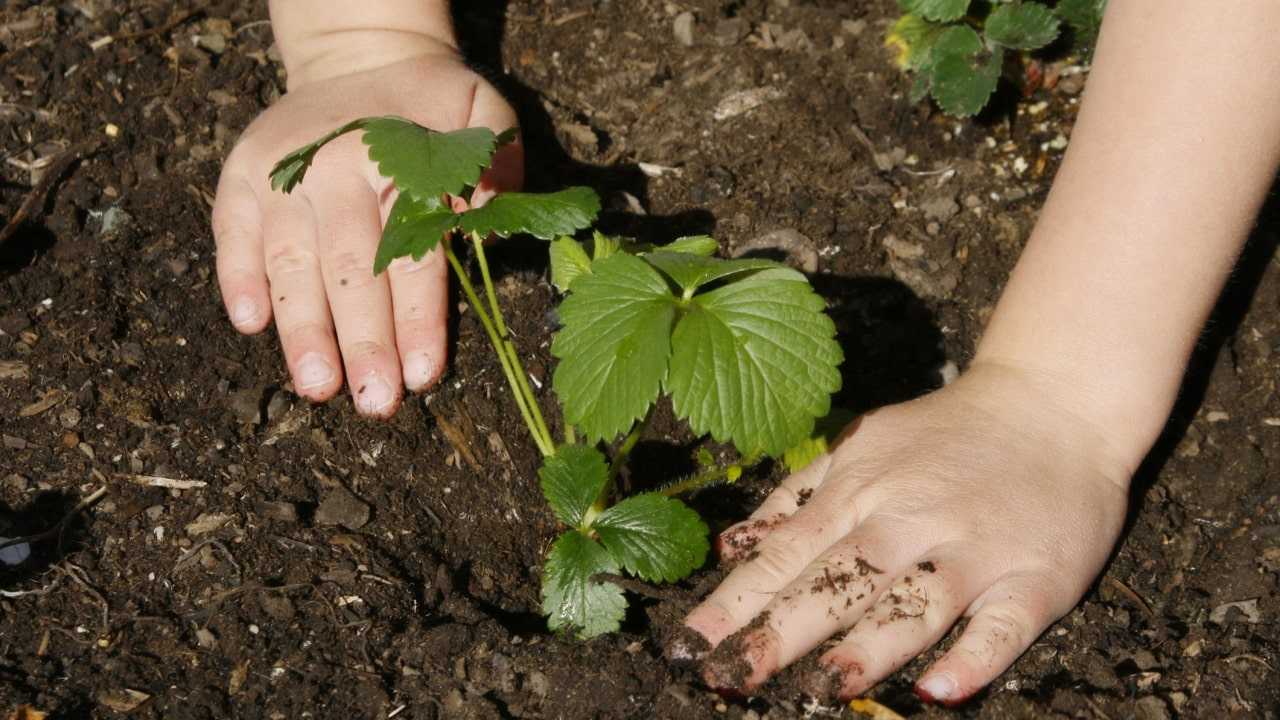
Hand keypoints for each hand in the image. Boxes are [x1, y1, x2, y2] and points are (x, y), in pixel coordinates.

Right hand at [212, 39, 521, 416]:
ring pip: (290, 263)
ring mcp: (280, 173)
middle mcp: (331, 168)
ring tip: (317, 388)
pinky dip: (237, 277)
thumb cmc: (431, 108)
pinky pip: (231, 232)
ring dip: (302, 331)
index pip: (412, 255)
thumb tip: (492, 218)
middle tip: (374, 403)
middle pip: (350, 270)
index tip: (423, 376)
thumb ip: (497, 163)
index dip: (418, 319)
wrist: (362, 58)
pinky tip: (251, 326)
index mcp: (395, 160)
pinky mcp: (241, 176)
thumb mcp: (482, 115)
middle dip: (363, 342)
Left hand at [675, 362, 1132, 704]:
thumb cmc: (944, 436)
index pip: (784, 555)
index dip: (732, 603)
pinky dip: (975, 656)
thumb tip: (730, 550)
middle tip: (730, 677)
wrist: (1052, 402)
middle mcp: (910, 519)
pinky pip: (1006, 624)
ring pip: (916, 603)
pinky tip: (941, 690)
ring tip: (826, 686)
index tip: (688, 647)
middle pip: (838, 581)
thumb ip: (795, 498)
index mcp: (859, 491)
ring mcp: (974, 549)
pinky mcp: (1036, 576)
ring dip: (871, 646)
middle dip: (780, 633)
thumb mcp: (860, 447)